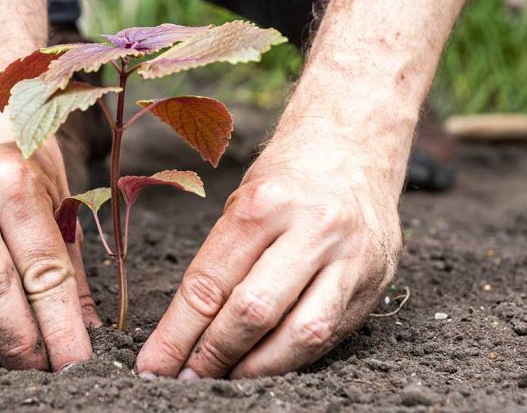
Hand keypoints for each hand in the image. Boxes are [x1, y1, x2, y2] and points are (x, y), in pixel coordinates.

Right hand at [0, 116, 98, 371]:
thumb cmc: (25, 157)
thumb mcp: (60, 199)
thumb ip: (69, 266)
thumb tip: (87, 328)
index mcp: (13, 182)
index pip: (41, 266)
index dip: (62, 322)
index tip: (79, 360)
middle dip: (24, 339)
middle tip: (50, 371)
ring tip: (14, 367)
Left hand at [136, 133, 402, 377]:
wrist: (354, 148)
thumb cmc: (285, 178)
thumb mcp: (241, 202)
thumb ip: (220, 263)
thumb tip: (183, 333)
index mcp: (266, 203)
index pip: (211, 282)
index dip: (177, 333)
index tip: (154, 364)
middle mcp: (314, 228)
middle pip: (254, 311)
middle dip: (212, 355)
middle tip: (186, 378)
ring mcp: (351, 257)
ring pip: (300, 333)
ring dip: (256, 367)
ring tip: (227, 377)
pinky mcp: (373, 281)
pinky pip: (330, 335)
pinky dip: (292, 357)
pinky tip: (267, 363)